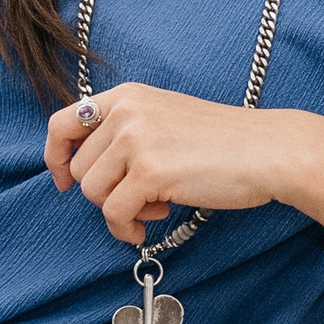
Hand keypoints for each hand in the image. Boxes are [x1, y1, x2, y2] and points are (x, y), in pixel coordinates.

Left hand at [45, 82, 293, 245]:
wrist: (268, 150)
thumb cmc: (223, 141)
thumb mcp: (164, 117)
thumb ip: (125, 132)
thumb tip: (84, 169)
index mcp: (126, 95)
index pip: (61, 122)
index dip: (55, 157)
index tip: (65, 181)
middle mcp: (125, 111)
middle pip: (78, 168)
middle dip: (104, 192)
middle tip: (141, 197)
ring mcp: (136, 139)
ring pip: (92, 192)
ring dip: (118, 211)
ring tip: (153, 206)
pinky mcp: (149, 171)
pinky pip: (114, 213)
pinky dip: (127, 228)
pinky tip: (151, 223)